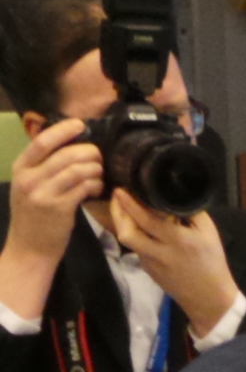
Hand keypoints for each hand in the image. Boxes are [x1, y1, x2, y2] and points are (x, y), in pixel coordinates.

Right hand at [0, 119, 102, 315]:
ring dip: (95, 169)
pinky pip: (84, 188)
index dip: (63, 130)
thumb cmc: (33, 214)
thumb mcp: (29, 185)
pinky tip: (97, 188)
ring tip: (99, 173)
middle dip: (88, 152)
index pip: (42, 141)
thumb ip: (43, 166)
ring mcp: (44, 193)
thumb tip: (70, 145)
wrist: (29, 247)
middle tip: (98, 156)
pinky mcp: (59, 208)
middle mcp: (29, 178)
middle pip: (66, 155)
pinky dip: (95, 185)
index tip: (80, 124)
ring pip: (78, 170)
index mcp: (20, 167)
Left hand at [106, 190, 240, 336]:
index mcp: (178, 241)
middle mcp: (160, 252)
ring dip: (123, 223)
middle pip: (127, 232)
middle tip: (117, 198)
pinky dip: (135, 235)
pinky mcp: (147, 270)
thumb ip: (191, 213)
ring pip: (128, 240)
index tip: (121, 190)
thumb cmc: (213, 263)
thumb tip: (173, 196)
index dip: (130, 204)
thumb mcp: (210, 234)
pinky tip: (140, 228)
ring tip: (125, 210)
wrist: (209, 298)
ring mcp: (150, 263)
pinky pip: (137, 248)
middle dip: (118, 213)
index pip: (147, 220)